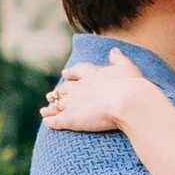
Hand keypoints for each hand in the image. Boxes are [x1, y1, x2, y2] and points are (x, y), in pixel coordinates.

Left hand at [37, 53, 153, 134]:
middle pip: (63, 90)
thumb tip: (114, 51)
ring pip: (57, 105)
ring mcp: (72, 103)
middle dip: (58, 93)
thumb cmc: (129, 86)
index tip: (65, 74)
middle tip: (52, 96)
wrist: (125, 101)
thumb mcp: (127, 68)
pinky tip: (47, 123)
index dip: (70, 74)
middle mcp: (78, 87)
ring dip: (50, 108)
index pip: (76, 72)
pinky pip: (57, 121)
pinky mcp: (70, 118)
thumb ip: (119, 59)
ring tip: (44, 111)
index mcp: (91, 75)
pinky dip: (51, 122)